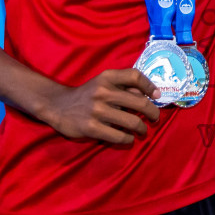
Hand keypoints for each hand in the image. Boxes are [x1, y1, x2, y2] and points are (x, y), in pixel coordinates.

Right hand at [38, 69, 160, 143]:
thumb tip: (151, 95)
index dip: (150, 86)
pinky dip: (129, 139)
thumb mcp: (102, 83)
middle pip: (140, 102)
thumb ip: (123, 86)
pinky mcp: (92, 128)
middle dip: (153, 113)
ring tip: (142, 130)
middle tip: (155, 119)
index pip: (135, 76)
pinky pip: (120, 136)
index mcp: (107, 77)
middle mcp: (103, 91)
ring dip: (142, 129)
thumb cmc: (87, 95)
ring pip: (133, 122)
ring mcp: (97, 110)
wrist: (58, 106)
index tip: (157, 96)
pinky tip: (128, 138)